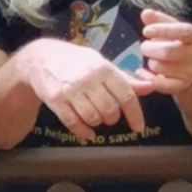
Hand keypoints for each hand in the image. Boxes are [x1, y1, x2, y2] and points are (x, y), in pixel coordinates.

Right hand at [22, 38, 145, 138]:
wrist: (41, 58)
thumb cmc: (77, 61)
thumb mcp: (102, 64)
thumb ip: (125, 78)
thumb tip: (150, 87)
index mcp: (104, 69)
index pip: (126, 95)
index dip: (135, 114)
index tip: (138, 128)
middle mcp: (88, 79)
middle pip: (110, 109)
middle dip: (112, 118)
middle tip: (110, 117)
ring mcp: (70, 90)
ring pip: (92, 117)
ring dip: (97, 123)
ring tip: (96, 119)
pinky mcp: (55, 100)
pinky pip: (72, 122)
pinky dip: (83, 131)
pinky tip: (87, 133)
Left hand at [131, 10, 191, 94]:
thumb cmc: (179, 43)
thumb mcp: (173, 29)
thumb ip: (159, 20)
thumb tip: (146, 13)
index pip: (184, 31)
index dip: (164, 30)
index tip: (146, 30)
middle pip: (169, 52)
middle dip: (151, 49)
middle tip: (145, 46)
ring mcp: (191, 72)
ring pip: (163, 68)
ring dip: (151, 63)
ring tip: (151, 58)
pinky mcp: (181, 86)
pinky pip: (162, 85)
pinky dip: (148, 78)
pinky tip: (141, 72)